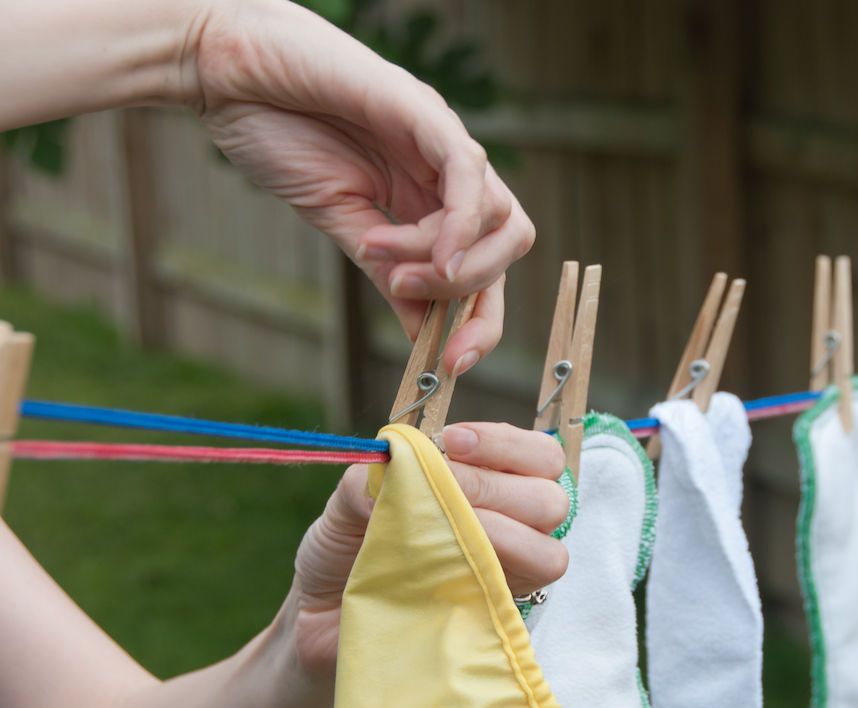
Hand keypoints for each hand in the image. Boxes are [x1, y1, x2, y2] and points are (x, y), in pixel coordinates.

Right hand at [187, 0, 533, 372]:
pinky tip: (424, 254)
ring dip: (448, 264)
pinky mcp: (424, 111)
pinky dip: (455, 226)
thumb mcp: (342, 224)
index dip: (480, 321)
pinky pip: (468, 176)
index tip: (449, 365)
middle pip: (512, 244)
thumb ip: (389, 275)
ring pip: (499, 218)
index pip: (486, 266)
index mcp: (430, 197)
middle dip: (480, 301)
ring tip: (382, 259)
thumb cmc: (276, 135)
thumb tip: (426, 334)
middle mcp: (448, 170)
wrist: (226, 74)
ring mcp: (442, 139)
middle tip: (423, 319)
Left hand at [291, 423, 567, 674]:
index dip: (505, 443)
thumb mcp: (347, 501)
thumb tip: (405, 467)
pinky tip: (445, 568)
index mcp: (488, 488)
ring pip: (549, 553)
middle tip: (443, 483)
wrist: (315, 620)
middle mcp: (509, 531)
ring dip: (500, 531)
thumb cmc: (342, 554)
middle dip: (495, 484)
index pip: (537, 456)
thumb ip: (374, 476)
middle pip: (551, 499)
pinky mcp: (491, 620)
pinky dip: (488, 574)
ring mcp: (504, 579)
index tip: (452, 441)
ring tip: (445, 529)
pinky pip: (520, 601)